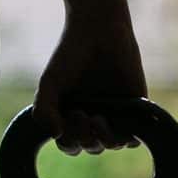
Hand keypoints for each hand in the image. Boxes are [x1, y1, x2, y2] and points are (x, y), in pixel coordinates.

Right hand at [32, 13, 148, 154]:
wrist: (99, 30)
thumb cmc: (70, 55)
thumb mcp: (49, 83)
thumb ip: (43, 110)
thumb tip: (55, 135)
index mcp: (71, 116)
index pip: (70, 145)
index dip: (68, 142)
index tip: (67, 118)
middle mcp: (93, 118)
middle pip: (90, 147)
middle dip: (84, 138)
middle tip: (81, 114)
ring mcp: (115, 114)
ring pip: (111, 145)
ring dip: (103, 139)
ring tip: (98, 119)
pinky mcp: (134, 108)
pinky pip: (134, 138)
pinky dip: (127, 138)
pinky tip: (116, 122)